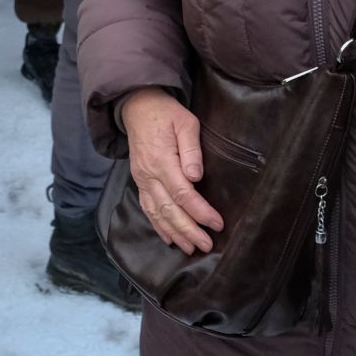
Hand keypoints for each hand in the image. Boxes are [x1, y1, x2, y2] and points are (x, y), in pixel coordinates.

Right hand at [118, 87, 223, 253]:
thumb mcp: (185, 122)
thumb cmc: (166, 113)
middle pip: (169, 209)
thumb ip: (191, 150)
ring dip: (174, 232)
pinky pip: (147, 207)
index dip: (200, 212)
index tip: (217, 223)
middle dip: (189, 230)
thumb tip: (196, 176)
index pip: (182, 193)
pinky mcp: (139, 181)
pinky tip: (169, 238)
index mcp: (161, 160)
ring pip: (156, 213)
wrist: (137, 106)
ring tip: (190, 248)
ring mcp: (141, 179)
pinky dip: (157, 225)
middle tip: (206, 244)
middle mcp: (148, 174)